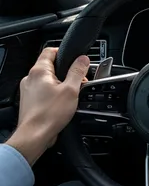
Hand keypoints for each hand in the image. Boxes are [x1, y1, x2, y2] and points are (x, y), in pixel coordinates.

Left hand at [6, 48, 89, 164]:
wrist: (35, 135)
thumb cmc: (50, 114)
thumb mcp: (71, 90)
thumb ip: (77, 72)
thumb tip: (83, 59)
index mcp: (39, 71)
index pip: (50, 51)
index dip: (64, 52)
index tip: (76, 59)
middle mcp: (30, 78)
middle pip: (51, 66)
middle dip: (66, 72)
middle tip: (78, 81)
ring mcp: (28, 90)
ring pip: (47, 80)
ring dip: (60, 84)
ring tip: (71, 95)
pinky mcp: (30, 101)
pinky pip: (44, 91)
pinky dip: (54, 93)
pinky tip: (62, 103)